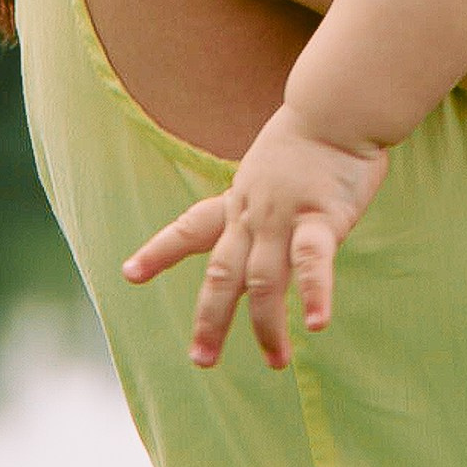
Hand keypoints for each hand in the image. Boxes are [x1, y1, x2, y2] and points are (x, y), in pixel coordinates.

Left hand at [122, 104, 387, 369]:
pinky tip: (319, 324)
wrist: (336, 105)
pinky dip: (316, 293)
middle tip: (202, 359)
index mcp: (240, 199)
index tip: (130, 274)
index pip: (191, 226)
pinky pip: (314, 262)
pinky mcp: (321, 218)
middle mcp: (253, 214)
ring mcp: (283, 218)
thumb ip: (270, 196)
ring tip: (276, 362)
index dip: (160, 251)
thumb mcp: (275, 164)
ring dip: (268, 326)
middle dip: (210, 318)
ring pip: (265, 281)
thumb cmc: (316, 130)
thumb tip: (270, 216)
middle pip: (223, 274)